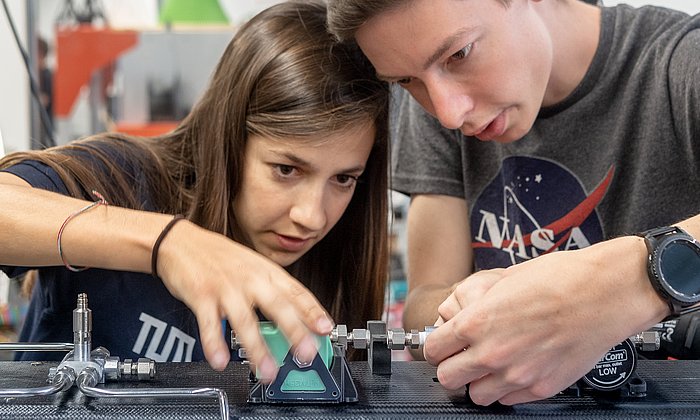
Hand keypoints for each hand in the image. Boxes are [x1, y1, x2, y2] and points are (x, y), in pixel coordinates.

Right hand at [155, 220, 333, 381]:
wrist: (179, 241)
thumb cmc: (218, 257)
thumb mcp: (252, 266)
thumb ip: (271, 290)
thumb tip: (296, 318)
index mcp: (265, 272)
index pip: (296, 292)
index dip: (313, 311)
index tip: (326, 329)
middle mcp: (249, 278)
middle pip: (277, 305)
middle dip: (294, 331)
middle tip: (306, 353)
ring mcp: (225, 287)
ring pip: (245, 320)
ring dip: (257, 348)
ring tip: (266, 371)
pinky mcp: (201, 296)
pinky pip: (209, 324)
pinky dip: (214, 344)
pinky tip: (220, 361)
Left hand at [423, 236, 667, 404]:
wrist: (605, 292)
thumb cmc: (559, 278)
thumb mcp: (503, 281)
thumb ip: (474, 306)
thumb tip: (456, 316)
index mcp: (477, 322)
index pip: (433, 349)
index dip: (437, 345)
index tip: (443, 343)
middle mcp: (492, 353)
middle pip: (448, 378)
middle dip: (452, 366)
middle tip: (463, 356)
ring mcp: (517, 375)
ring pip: (477, 395)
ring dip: (479, 381)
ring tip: (492, 364)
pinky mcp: (541, 388)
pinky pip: (508, 400)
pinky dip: (507, 389)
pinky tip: (517, 369)